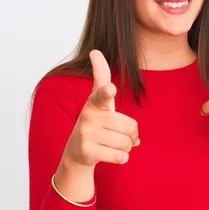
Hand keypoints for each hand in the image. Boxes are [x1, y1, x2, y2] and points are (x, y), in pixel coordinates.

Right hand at [62, 50, 139, 167]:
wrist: (77, 151)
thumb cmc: (95, 121)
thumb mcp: (98, 99)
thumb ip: (101, 76)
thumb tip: (94, 51)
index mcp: (95, 102)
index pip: (102, 94)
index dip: (107, 91)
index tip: (110, 88)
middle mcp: (89, 115)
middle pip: (130, 127)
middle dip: (131, 135)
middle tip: (118, 134)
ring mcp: (86, 134)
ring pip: (127, 143)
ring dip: (127, 147)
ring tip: (112, 144)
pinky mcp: (87, 151)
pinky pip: (121, 157)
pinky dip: (122, 158)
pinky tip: (110, 154)